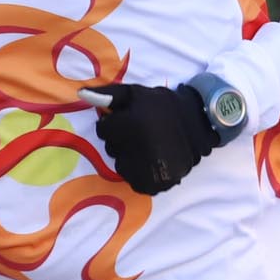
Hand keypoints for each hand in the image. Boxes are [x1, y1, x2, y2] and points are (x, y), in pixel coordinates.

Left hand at [79, 81, 215, 195]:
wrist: (199, 123)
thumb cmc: (163, 105)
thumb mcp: (136, 93)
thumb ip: (108, 95)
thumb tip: (80, 94)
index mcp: (131, 125)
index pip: (103, 129)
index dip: (115, 123)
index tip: (131, 119)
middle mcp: (138, 150)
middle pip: (111, 148)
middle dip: (121, 139)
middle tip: (141, 131)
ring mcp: (148, 171)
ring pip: (121, 165)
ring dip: (129, 156)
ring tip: (148, 145)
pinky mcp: (156, 185)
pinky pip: (133, 179)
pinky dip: (139, 171)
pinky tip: (152, 159)